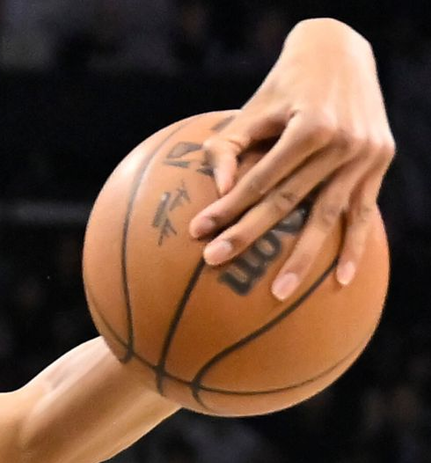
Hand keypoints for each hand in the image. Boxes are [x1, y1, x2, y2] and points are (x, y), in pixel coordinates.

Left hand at [188, 19, 393, 299]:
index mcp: (310, 125)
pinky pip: (363, 214)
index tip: (197, 233)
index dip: (228, 207)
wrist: (339, 54)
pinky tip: (339, 281)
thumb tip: (218, 193)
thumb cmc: (283, 89)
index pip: (260, 178)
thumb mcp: (252, 110)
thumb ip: (227, 148)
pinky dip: (353, 249)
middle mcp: (342, 141)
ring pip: (327, 216)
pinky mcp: (379, 163)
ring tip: (278, 294)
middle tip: (215, 262)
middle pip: (288, 200)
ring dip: (303, 259)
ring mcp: (365, 155)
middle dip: (249, 234)